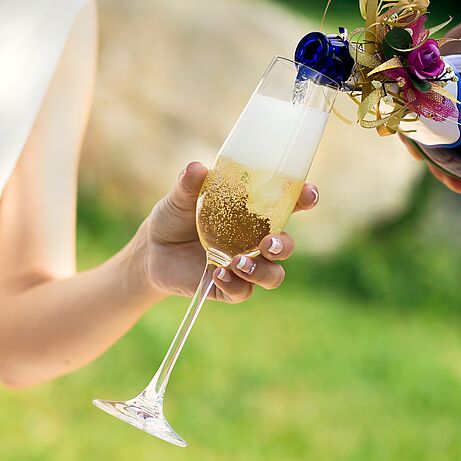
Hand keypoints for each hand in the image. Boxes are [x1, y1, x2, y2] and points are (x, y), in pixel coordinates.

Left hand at [135, 161, 318, 302]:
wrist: (152, 251)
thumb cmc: (173, 218)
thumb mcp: (179, 198)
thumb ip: (188, 184)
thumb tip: (196, 168)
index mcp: (252, 213)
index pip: (287, 205)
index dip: (304, 199)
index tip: (309, 195)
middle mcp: (254, 241)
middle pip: (285, 246)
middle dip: (283, 245)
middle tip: (268, 242)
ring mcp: (244, 265)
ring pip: (272, 275)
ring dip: (261, 270)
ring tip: (237, 262)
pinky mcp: (228, 286)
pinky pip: (243, 292)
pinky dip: (235, 284)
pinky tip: (217, 274)